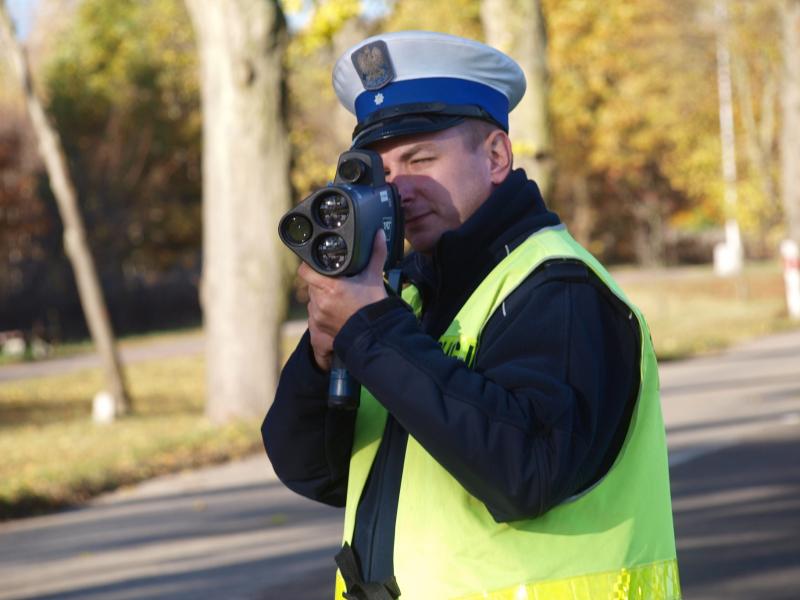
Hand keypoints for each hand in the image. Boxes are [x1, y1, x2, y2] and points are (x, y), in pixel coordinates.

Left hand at [299, 229, 388, 369]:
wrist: (375, 334)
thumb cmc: (374, 306)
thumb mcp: (374, 277)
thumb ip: (376, 254)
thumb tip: (378, 234)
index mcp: (330, 287)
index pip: (306, 270)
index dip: (309, 266)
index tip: (318, 265)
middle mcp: (320, 301)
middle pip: (311, 284)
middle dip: (321, 281)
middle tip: (336, 281)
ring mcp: (318, 315)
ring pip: (313, 298)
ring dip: (322, 296)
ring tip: (339, 297)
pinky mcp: (319, 326)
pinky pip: (315, 313)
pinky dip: (323, 310)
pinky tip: (338, 309)